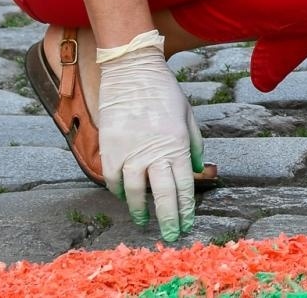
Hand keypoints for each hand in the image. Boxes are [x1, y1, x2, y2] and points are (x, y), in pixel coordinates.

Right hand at [95, 31, 201, 240]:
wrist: (132, 71)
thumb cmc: (164, 91)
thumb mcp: (187, 115)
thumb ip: (194, 143)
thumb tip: (197, 167)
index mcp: (177, 145)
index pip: (183, 186)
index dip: (185, 209)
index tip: (186, 224)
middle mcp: (154, 152)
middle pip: (162, 195)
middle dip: (167, 219)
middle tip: (169, 235)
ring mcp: (130, 152)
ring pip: (134, 192)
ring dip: (139, 210)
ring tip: (144, 220)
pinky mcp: (109, 148)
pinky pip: (113, 178)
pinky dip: (118, 190)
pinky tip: (124, 196)